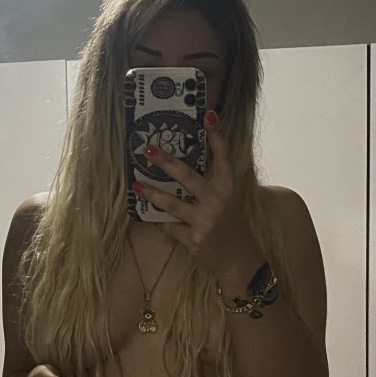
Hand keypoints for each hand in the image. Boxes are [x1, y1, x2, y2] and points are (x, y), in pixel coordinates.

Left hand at [132, 111, 259, 279]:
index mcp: (228, 188)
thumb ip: (211, 185)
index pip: (223, 157)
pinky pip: (170, 227)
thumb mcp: (228, 201)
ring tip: (136, 184)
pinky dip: (159, 221)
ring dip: (151, 194)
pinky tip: (146, 215)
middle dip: (166, 162)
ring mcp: (205, 221)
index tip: (208, 115)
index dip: (217, 136)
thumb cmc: (231, 227)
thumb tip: (181, 168)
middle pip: (188, 177)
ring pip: (172, 204)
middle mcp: (217, 201)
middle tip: (148, 150)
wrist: (239, 260)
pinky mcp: (193, 239)